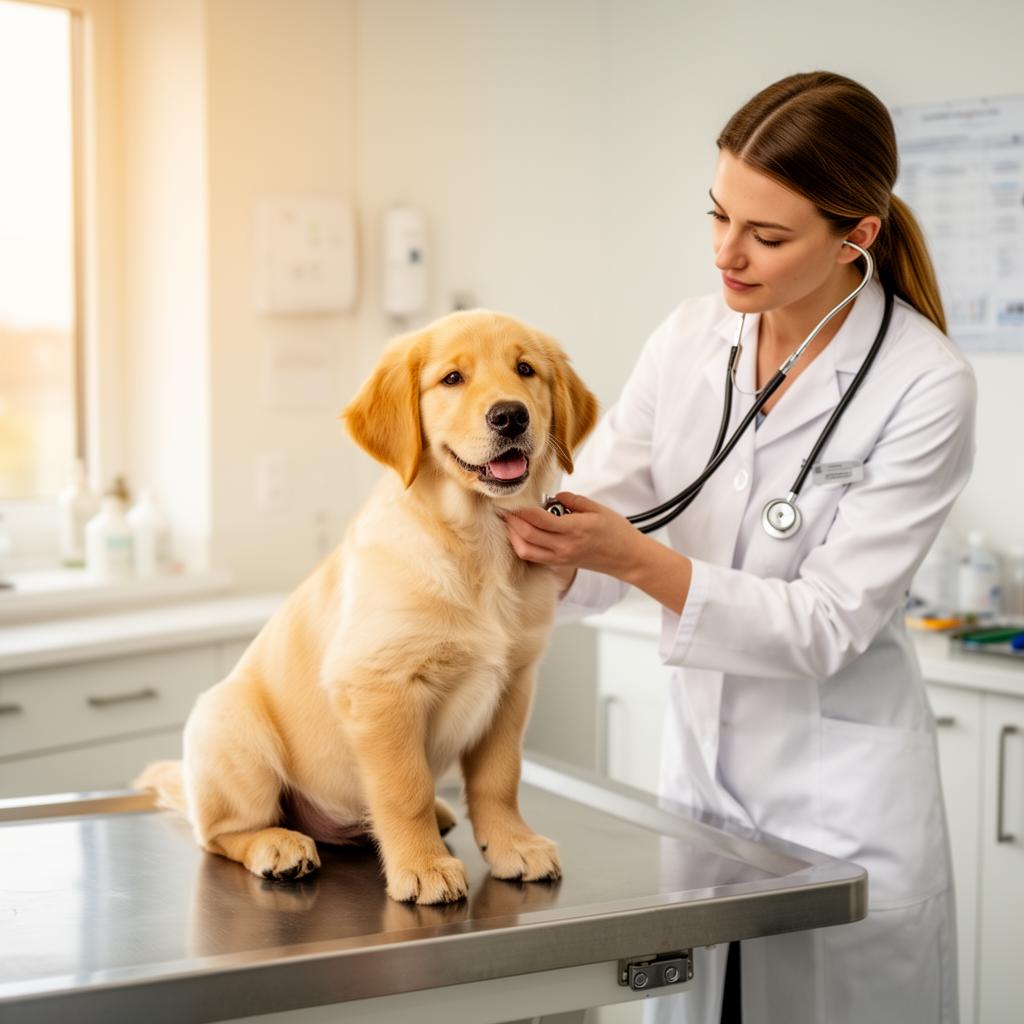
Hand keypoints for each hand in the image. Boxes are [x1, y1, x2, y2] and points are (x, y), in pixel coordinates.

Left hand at [503, 492, 649, 585]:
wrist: (627, 558)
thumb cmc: (615, 531)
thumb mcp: (597, 508)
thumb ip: (573, 500)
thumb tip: (553, 497)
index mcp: (574, 529)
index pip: (539, 520)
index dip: (522, 510)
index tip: (512, 501)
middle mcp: (564, 546)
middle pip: (527, 535)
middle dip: (512, 522)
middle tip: (503, 510)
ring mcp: (560, 558)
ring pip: (525, 550)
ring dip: (513, 536)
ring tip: (509, 522)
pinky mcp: (559, 564)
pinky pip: (533, 557)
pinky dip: (522, 546)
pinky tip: (520, 534)